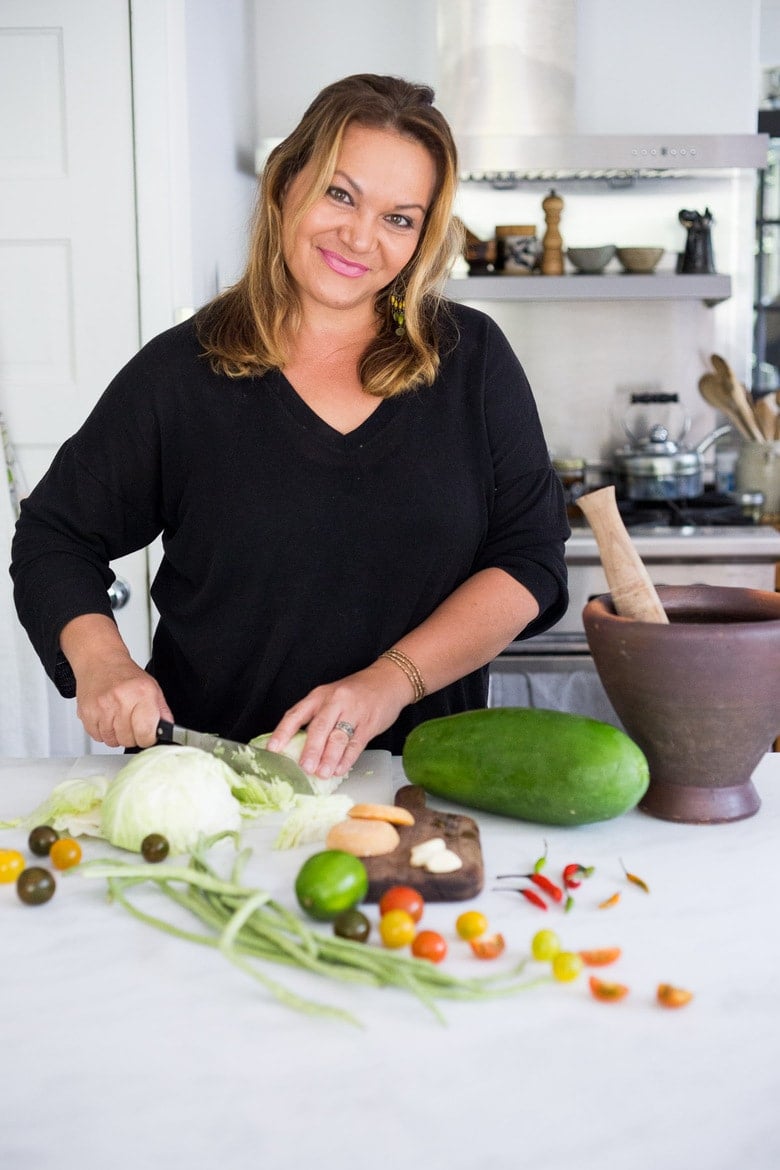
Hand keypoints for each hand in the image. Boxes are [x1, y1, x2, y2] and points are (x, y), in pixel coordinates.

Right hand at [61, 613, 172, 747]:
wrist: (100, 661)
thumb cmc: (126, 675)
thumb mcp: (152, 688)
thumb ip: (162, 711)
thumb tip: (167, 731)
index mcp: (142, 694)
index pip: (146, 733)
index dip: (148, 738)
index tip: (147, 735)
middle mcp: (122, 700)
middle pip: (128, 740)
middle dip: (132, 737)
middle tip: (132, 724)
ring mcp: (102, 707)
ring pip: (112, 741)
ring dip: (116, 735)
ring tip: (118, 719)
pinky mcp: (87, 712)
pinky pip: (97, 737)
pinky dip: (102, 732)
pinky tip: (106, 718)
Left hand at [266, 659, 411, 778]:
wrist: (388, 680)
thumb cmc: (355, 693)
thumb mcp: (331, 697)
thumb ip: (316, 718)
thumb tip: (298, 748)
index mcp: (319, 695)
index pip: (297, 713)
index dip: (283, 732)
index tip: (273, 748)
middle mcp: (335, 701)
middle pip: (319, 727)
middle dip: (311, 749)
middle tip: (304, 767)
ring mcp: (353, 711)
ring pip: (338, 737)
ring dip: (329, 757)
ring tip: (321, 773)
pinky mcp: (369, 723)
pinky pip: (356, 744)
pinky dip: (347, 759)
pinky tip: (339, 769)